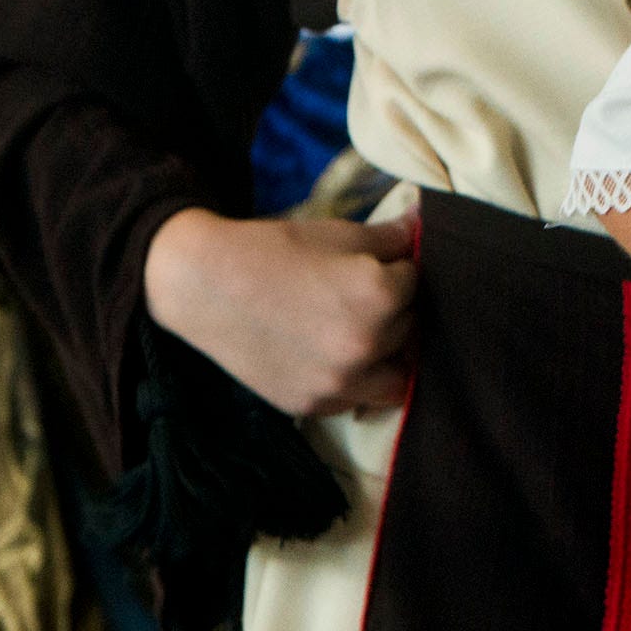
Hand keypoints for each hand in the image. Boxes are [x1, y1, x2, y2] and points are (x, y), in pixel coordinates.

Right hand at [143, 207, 414, 417]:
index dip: (398, 271)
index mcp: (379, 296)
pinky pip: (355, 400)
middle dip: (395, 312)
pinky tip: (329, 355)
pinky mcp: (311, 405)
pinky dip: (354, 382)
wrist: (204, 286)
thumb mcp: (339, 233)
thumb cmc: (274, 251)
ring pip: (395, 377)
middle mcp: (364, 346)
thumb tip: (426, 224)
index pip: (416, 284)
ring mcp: (338, 383)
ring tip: (357, 332)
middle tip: (359, 297)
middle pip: (410, 330)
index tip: (374, 266)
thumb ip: (393, 238)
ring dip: (387, 357)